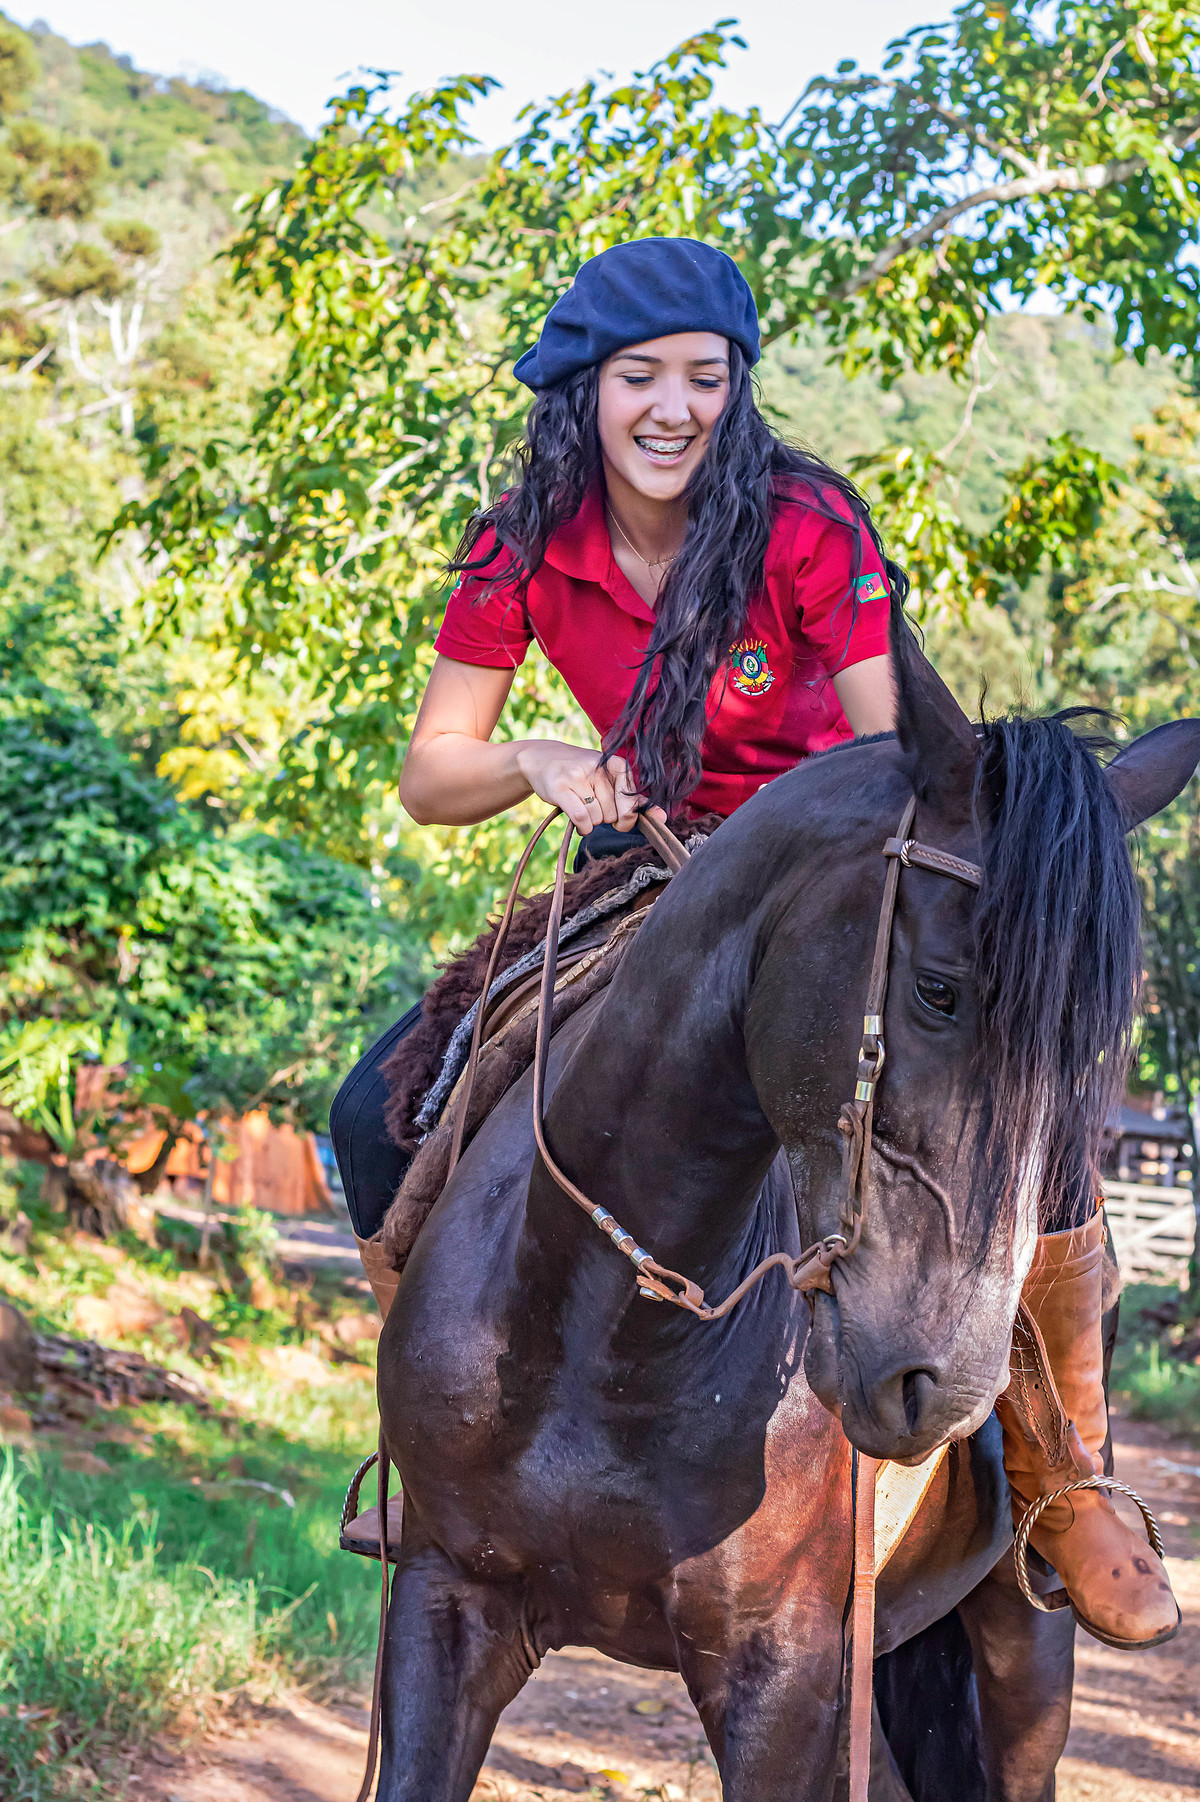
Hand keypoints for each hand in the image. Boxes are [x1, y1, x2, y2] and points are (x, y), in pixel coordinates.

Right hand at [514, 742, 649, 836]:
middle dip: (606, 817)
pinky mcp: (560, 787)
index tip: (622, 819)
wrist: (542, 760)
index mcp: (615, 763)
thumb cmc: (582, 774)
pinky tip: (580, 824)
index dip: (629, 816)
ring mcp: (577, 776)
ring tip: (582, 807)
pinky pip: (581, 819)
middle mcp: (597, 767)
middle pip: (614, 813)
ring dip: (592, 823)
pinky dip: (583, 828)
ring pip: (598, 818)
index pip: (633, 799)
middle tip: (594, 807)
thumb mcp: (607, 780)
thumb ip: (634, 799)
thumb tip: (662, 819)